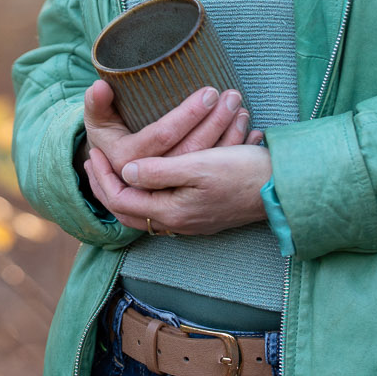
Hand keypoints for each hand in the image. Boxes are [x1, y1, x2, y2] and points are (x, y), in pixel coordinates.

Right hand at [82, 79, 260, 176]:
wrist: (112, 176)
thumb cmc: (107, 142)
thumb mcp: (98, 124)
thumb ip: (97, 105)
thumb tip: (98, 85)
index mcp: (128, 162)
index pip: (163, 138)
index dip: (187, 115)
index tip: (208, 91)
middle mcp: (151, 182)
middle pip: (190, 152)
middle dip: (214, 121)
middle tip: (232, 95)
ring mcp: (171, 192)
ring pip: (205, 165)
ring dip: (228, 135)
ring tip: (241, 108)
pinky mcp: (187, 194)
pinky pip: (214, 174)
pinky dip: (233, 151)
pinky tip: (250, 132)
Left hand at [84, 144, 271, 236]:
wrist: (280, 187)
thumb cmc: (241, 173)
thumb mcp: (198, 166)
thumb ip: (159, 172)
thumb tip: (125, 172)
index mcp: (172, 211)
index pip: (121, 200)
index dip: (103, 178)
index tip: (95, 153)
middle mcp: (178, 222)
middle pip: (128, 210)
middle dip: (108, 186)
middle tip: (95, 163)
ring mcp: (191, 220)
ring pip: (144, 210)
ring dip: (126, 188)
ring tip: (115, 167)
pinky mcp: (203, 213)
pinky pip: (162, 206)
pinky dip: (146, 190)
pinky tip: (149, 175)